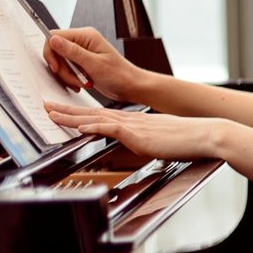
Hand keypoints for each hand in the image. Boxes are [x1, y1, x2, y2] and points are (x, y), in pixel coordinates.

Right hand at [44, 28, 147, 100]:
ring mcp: (81, 52)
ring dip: (67, 76)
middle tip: (75, 79)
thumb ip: (72, 52)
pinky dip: (70, 78)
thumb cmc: (119, 75)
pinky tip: (82, 84)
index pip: (54, 36)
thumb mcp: (94, 64)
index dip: (51, 53)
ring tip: (83, 83)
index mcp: (86, 35)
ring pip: (59, 62)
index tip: (57, 68)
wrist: (131, 87)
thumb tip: (53, 39)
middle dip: (62, 69)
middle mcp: (82, 41)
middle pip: (55, 51)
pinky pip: (66, 69)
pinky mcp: (81, 62)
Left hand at [45, 103, 223, 160]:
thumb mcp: (164, 140)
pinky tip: (80, 127)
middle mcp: (131, 121)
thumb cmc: (190, 140)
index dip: (82, 114)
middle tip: (47, 106)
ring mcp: (134, 126)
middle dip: (68, 111)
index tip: (66, 112)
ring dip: (72, 117)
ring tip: (52, 114)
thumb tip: (145, 146)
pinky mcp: (138, 134)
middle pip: (93, 114)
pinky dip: (93, 127)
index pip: (103, 116)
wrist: (205, 135)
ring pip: (96, 118)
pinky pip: (110, 128)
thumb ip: (150, 141)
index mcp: (137, 122)